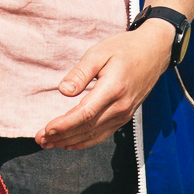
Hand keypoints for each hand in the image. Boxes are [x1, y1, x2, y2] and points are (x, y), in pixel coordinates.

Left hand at [35, 19, 175, 149]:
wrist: (154, 53)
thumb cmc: (124, 49)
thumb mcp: (99, 52)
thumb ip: (81, 72)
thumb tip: (64, 91)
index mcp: (113, 89)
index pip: (85, 114)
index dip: (64, 125)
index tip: (46, 129)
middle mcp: (120, 107)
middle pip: (87, 128)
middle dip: (62, 137)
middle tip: (40, 140)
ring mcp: (123, 114)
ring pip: (94, 135)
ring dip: (70, 142)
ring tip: (49, 144)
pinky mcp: (124, 117)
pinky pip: (102, 135)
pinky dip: (85, 142)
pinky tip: (70, 144)